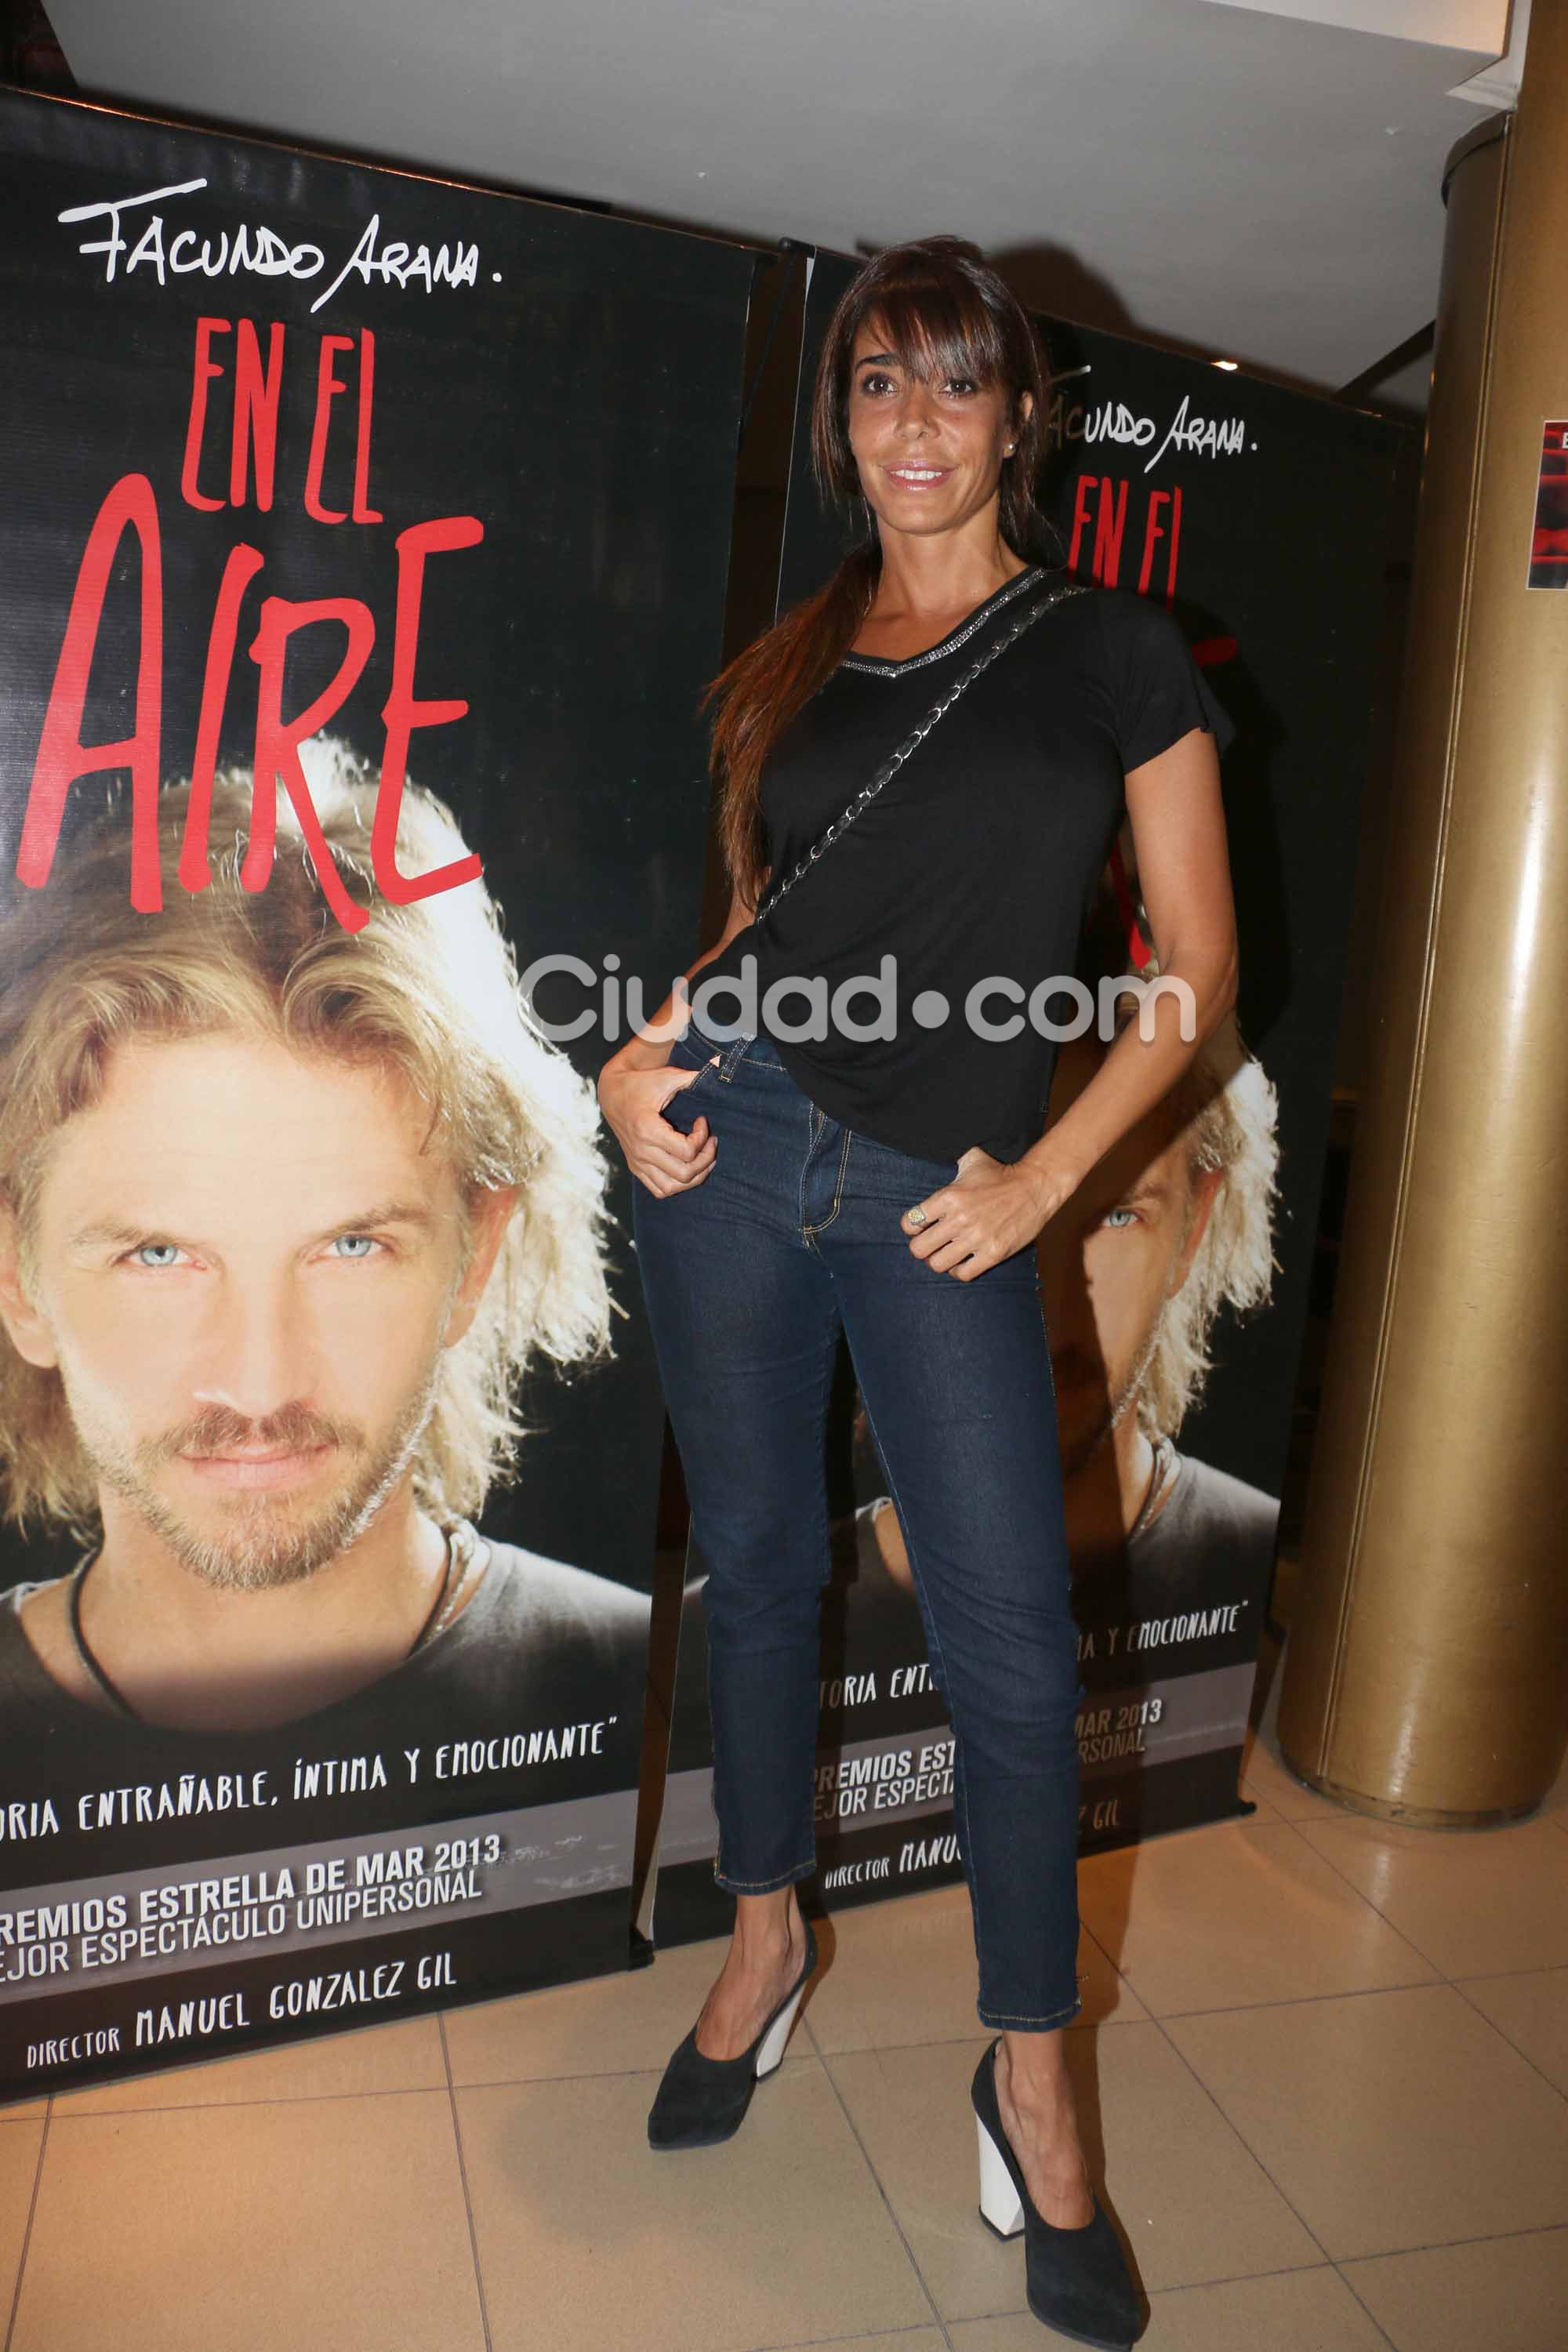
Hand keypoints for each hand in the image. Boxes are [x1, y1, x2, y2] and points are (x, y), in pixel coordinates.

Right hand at [599, 1057, 719, 1197]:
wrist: (612, 1093)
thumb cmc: (642, 1083)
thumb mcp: (666, 1076)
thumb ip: (692, 1077)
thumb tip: (719, 1069)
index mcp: (647, 1130)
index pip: (687, 1151)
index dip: (703, 1137)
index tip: (702, 1121)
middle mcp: (640, 1151)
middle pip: (684, 1173)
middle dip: (706, 1159)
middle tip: (711, 1142)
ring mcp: (637, 1162)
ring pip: (672, 1188)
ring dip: (695, 1176)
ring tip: (704, 1158)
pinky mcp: (636, 1167)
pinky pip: (660, 1190)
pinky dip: (678, 1184)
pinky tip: (687, 1167)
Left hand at [901, 1147, 1075, 1279]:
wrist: (1035, 1187)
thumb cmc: (1001, 1174)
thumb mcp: (972, 1159)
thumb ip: (951, 1159)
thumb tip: (937, 1147)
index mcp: (949, 1196)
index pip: (910, 1222)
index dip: (912, 1226)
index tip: (920, 1226)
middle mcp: (959, 1219)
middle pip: (918, 1249)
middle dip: (921, 1247)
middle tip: (931, 1243)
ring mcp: (976, 1238)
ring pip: (937, 1264)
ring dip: (939, 1260)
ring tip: (946, 1253)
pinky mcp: (993, 1253)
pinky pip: (963, 1274)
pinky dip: (959, 1270)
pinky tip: (962, 1262)